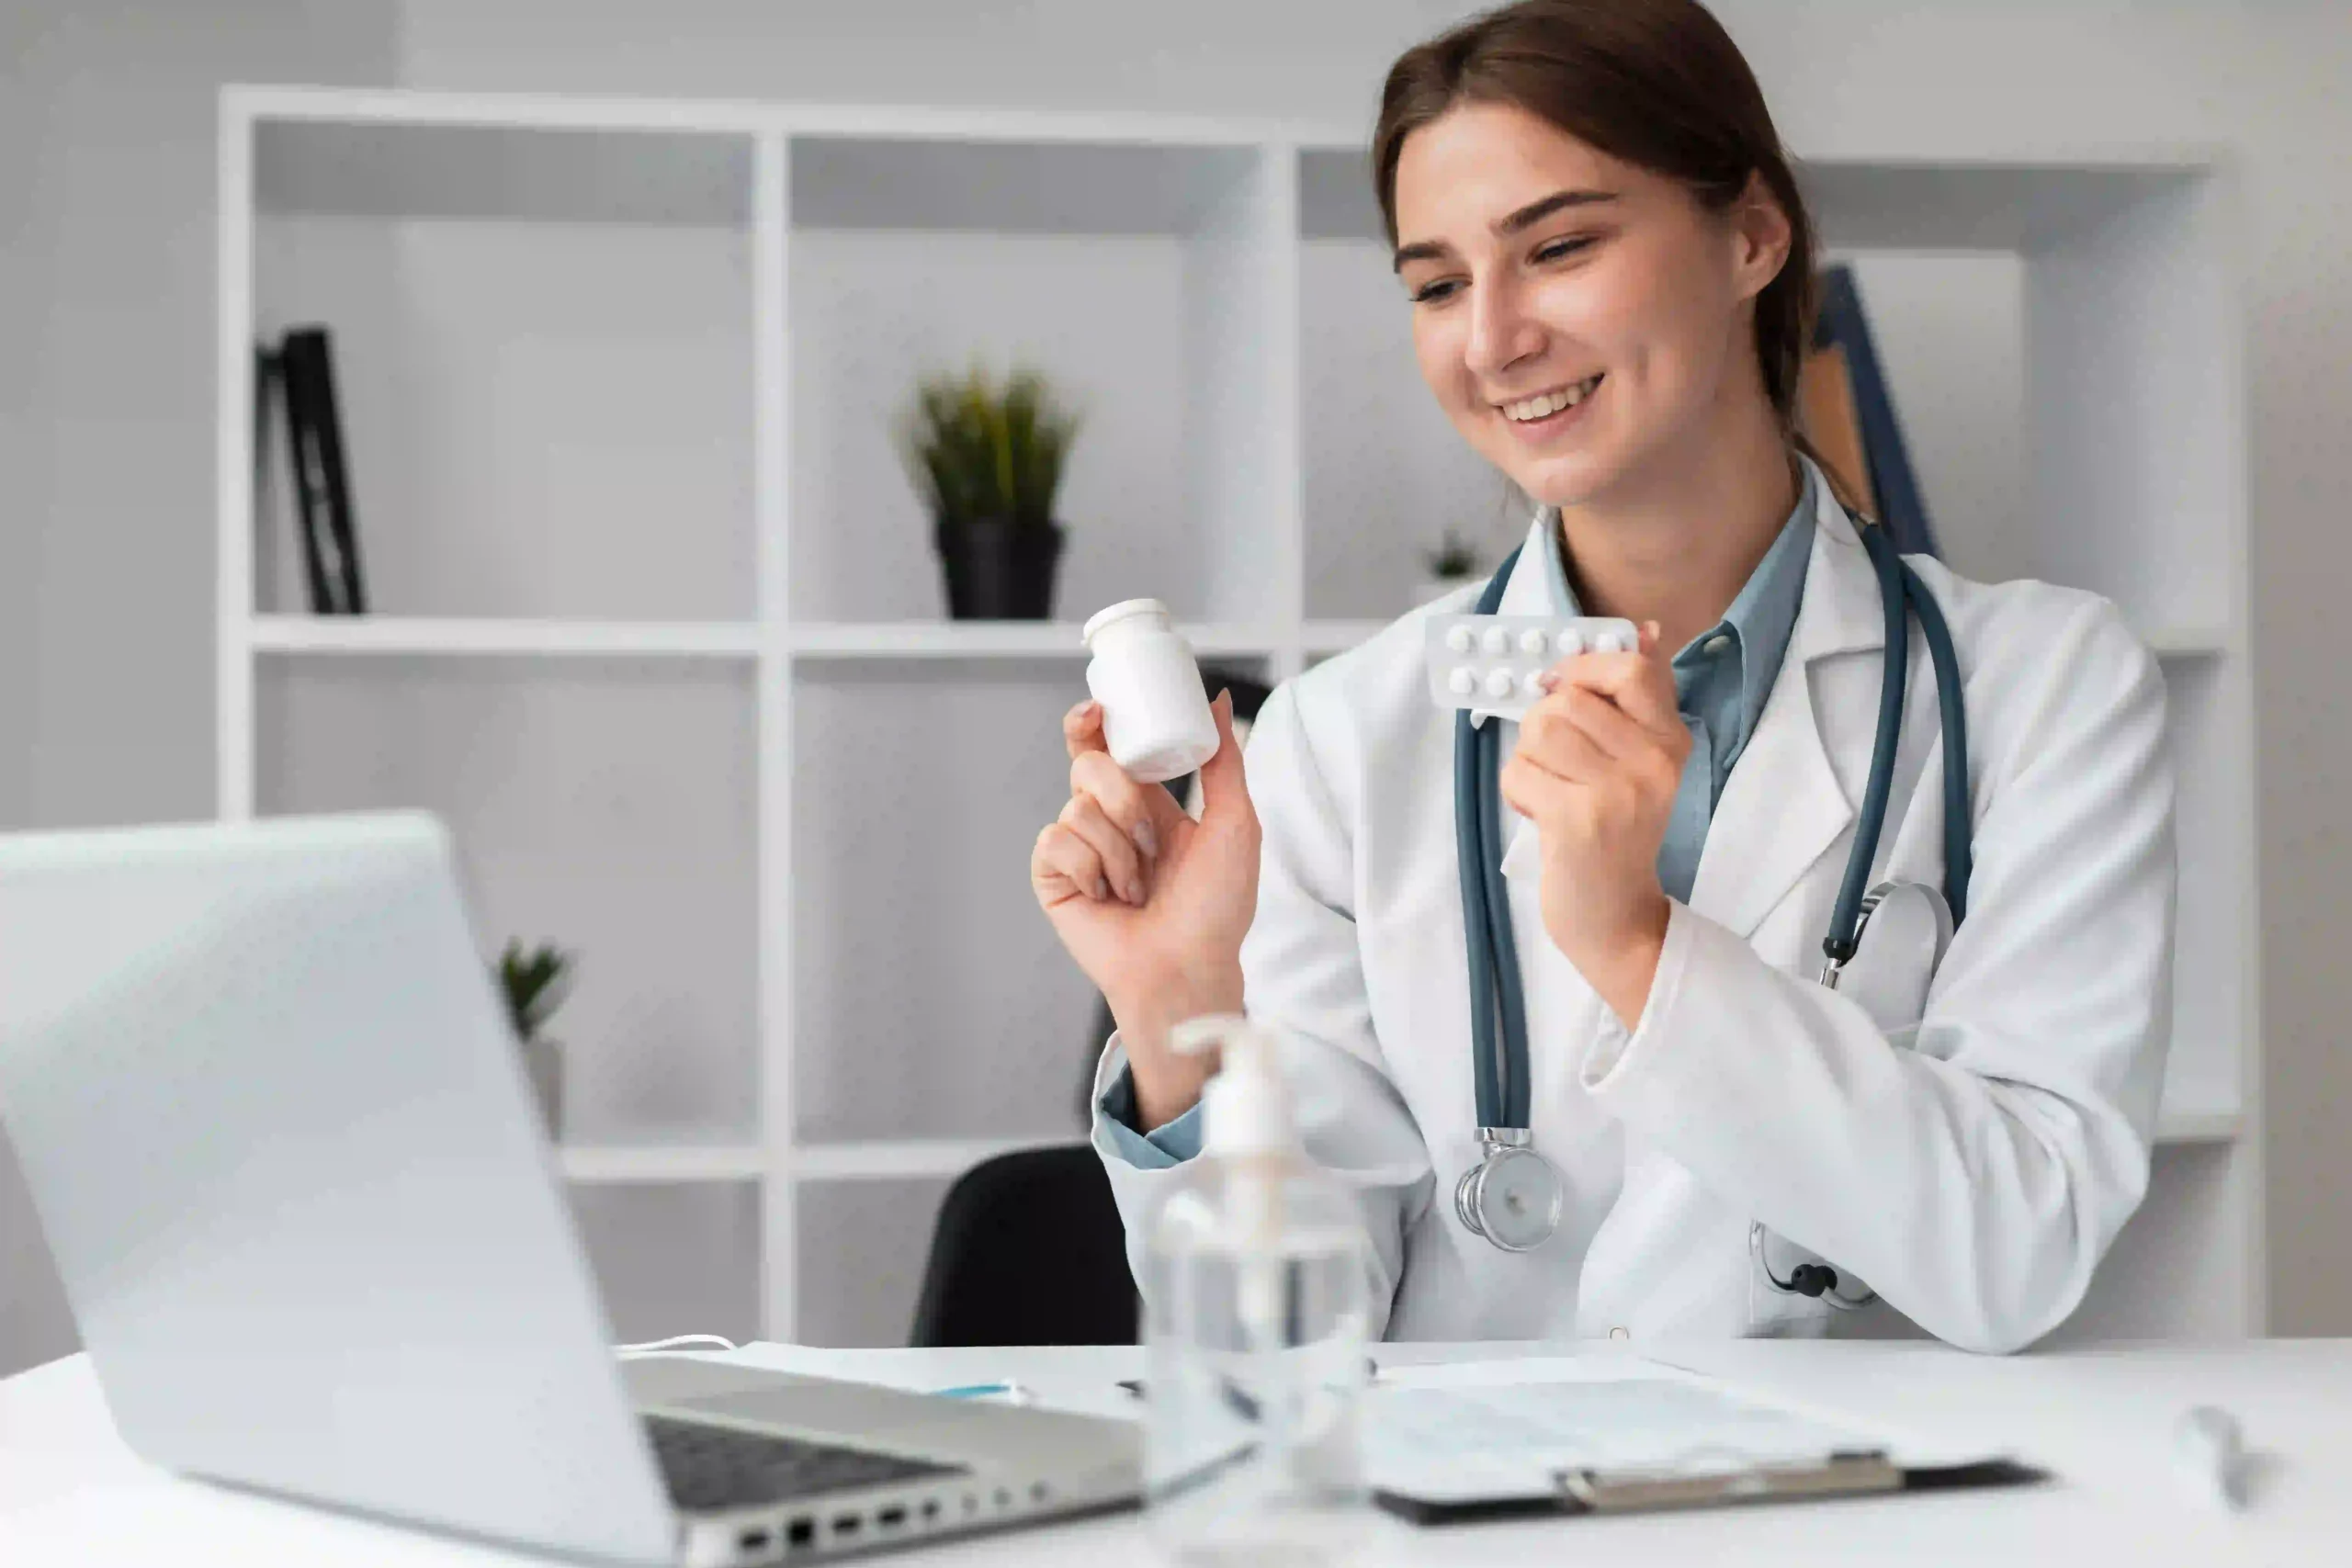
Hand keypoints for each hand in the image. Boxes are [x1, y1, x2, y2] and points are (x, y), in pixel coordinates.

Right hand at [1031, 691, 1260, 1127]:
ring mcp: (1079, 851)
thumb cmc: (1217, 909)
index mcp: (1147, 805)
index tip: (1095, 712)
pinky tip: (1108, 896)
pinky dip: (1089, 867)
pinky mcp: (1054, 878)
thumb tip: (1214, 700)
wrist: (1188, 967)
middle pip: (1088, 767)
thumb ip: (1224, 760)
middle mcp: (1108, 822)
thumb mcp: (1236, 824)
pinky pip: (1056, 841)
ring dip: (1119, 849)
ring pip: (1077, 807)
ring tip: (1139, 887)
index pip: (1109, 749)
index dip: (1093, 725)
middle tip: (1149, 838)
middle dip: (1122, 796)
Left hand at [1499, 622, 1688, 1026]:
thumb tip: (1647, 629)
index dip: (1582, 667)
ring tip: (1553, 790)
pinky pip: (1520, 772)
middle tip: (1558, 763)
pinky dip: (1519, 792)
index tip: (1565, 688)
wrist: (1618, 917)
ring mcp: (1619, 792)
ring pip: (1539, 730)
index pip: (1630, 666)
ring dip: (1529, 761)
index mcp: (1672, 739)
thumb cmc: (1615, 831)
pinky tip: (1543, 816)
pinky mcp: (1579, 821)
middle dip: (1544, 724)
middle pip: (1567, 697)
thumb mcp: (1640, 762)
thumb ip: (1637, 697)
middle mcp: (1655, 762)